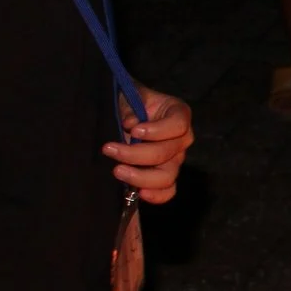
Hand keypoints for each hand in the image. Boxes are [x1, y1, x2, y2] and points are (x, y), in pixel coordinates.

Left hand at [104, 87, 194, 203]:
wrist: (120, 113)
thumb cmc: (125, 100)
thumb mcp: (127, 95)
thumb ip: (129, 106)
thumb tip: (131, 123)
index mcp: (177, 114)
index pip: (178, 125)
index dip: (157, 130)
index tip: (134, 130)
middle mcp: (181, 138)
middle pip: (168, 153)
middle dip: (136, 154)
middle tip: (110, 150)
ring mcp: (174, 159)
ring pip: (167, 175)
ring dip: (141, 177)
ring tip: (117, 171)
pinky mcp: (164, 176)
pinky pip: (168, 191)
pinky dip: (156, 195)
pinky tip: (139, 194)